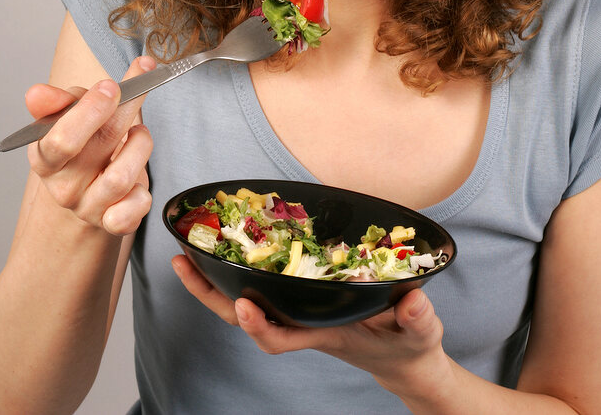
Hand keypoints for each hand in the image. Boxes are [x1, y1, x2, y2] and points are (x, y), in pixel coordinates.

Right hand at [24, 57, 154, 235]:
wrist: (84, 190)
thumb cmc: (78, 145)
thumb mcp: (64, 117)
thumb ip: (55, 101)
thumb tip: (37, 93)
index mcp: (45, 159)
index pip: (62, 139)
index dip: (91, 109)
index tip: (111, 85)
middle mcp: (64, 187)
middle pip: (102, 144)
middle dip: (127, 108)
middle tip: (139, 88)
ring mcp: (88, 207)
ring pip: (122, 177)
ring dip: (140, 144)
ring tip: (138, 133)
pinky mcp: (113, 222)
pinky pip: (136, 208)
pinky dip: (144, 191)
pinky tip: (138, 177)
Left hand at [171, 255, 451, 399]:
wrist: (404, 357)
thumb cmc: (409, 345)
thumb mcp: (420, 334)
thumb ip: (418, 318)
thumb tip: (415, 300)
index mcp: (323, 333)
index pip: (281, 338)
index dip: (258, 326)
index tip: (244, 305)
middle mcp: (300, 323)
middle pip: (243, 318)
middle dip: (209, 296)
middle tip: (180, 264)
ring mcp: (296, 310)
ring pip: (244, 300)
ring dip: (213, 280)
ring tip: (186, 251)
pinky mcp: (299, 297)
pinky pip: (259, 286)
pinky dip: (237, 269)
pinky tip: (226, 244)